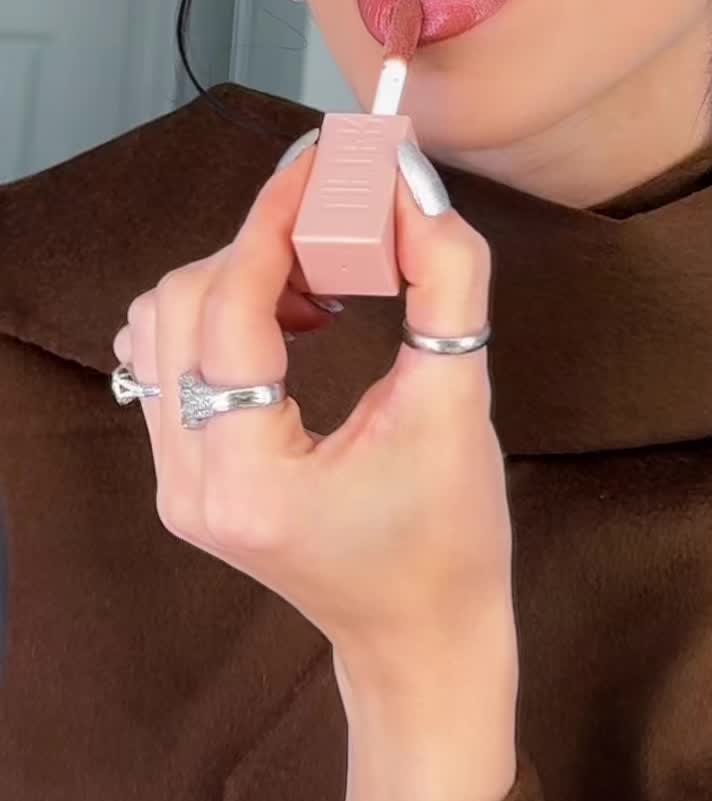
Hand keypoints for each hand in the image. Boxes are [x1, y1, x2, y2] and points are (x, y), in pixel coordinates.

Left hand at [112, 142, 518, 680]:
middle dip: (259, 245)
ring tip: (318, 285)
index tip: (322, 162)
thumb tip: (410, 187)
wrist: (423, 638)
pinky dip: (222, 315)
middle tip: (340, 227)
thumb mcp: (462, 401)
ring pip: (161, 324)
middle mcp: (189, 482)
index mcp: (248, 477)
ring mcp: (175, 483)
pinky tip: (293, 322)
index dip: (274, 219)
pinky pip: (169, 360)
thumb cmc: (451, 540)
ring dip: (235, 277)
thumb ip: (446, 279)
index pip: (230, 305)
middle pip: (181, 303)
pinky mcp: (184, 476)